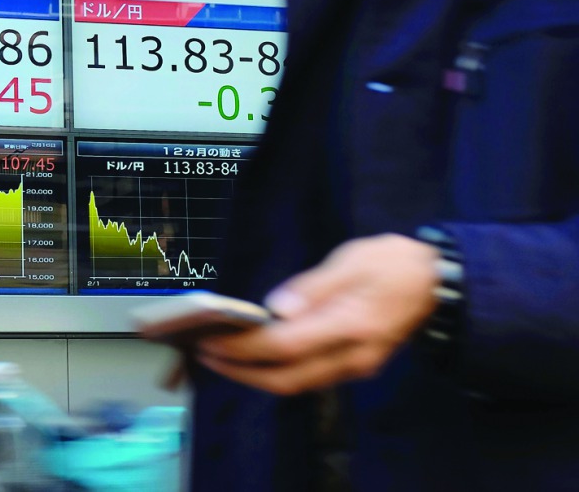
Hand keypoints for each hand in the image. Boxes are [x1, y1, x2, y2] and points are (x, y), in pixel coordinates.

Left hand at [194, 234, 439, 394]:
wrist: (439, 282)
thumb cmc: (394, 263)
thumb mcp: (353, 260)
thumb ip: (314, 286)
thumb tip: (276, 307)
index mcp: (349, 326)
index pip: (284, 347)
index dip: (243, 349)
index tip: (210, 340)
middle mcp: (352, 356)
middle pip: (287, 379)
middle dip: (241, 372)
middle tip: (205, 354)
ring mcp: (356, 366)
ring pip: (298, 383)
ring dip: (257, 375)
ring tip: (222, 356)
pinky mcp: (356, 365)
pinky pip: (310, 377)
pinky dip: (278, 370)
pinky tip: (257, 355)